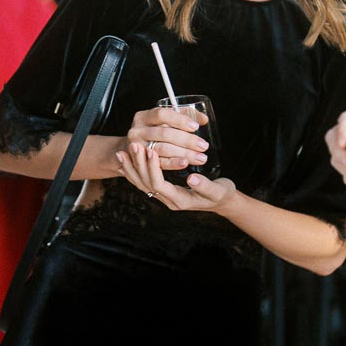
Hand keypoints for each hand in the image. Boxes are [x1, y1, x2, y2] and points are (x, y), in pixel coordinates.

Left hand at [115, 143, 235, 213]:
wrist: (222, 201)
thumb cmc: (221, 194)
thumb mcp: (218, 191)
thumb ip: (205, 186)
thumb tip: (192, 178)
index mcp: (180, 200)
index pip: (159, 185)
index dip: (153, 168)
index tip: (151, 150)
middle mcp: (168, 200)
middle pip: (145, 184)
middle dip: (138, 164)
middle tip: (133, 144)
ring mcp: (164, 196)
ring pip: (141, 183)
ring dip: (131, 167)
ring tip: (122, 151)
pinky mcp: (163, 189)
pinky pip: (144, 181)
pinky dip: (133, 171)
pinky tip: (126, 160)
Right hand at [124, 105, 209, 172]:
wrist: (132, 150)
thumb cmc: (153, 132)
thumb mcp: (163, 121)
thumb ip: (183, 116)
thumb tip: (203, 119)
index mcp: (143, 116)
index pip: (161, 114)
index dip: (179, 119)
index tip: (195, 126)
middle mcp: (137, 130)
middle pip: (164, 133)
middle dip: (187, 140)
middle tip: (203, 145)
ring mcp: (138, 147)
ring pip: (163, 149)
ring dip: (184, 154)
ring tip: (200, 157)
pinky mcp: (141, 162)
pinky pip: (159, 163)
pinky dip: (173, 163)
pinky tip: (185, 163)